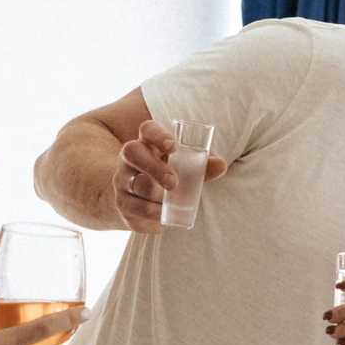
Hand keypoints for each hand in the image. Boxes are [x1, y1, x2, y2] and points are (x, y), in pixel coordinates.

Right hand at [111, 120, 226, 234]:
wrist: (137, 206)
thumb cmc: (165, 180)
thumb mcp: (181, 171)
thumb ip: (199, 168)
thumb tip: (222, 165)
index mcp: (147, 144)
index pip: (147, 130)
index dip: (158, 135)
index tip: (173, 146)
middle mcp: (129, 160)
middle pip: (132, 152)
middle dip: (153, 166)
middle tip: (172, 182)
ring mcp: (122, 182)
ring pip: (135, 184)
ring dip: (156, 194)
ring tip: (172, 200)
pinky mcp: (123, 205)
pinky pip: (135, 208)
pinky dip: (152, 212)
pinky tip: (163, 215)